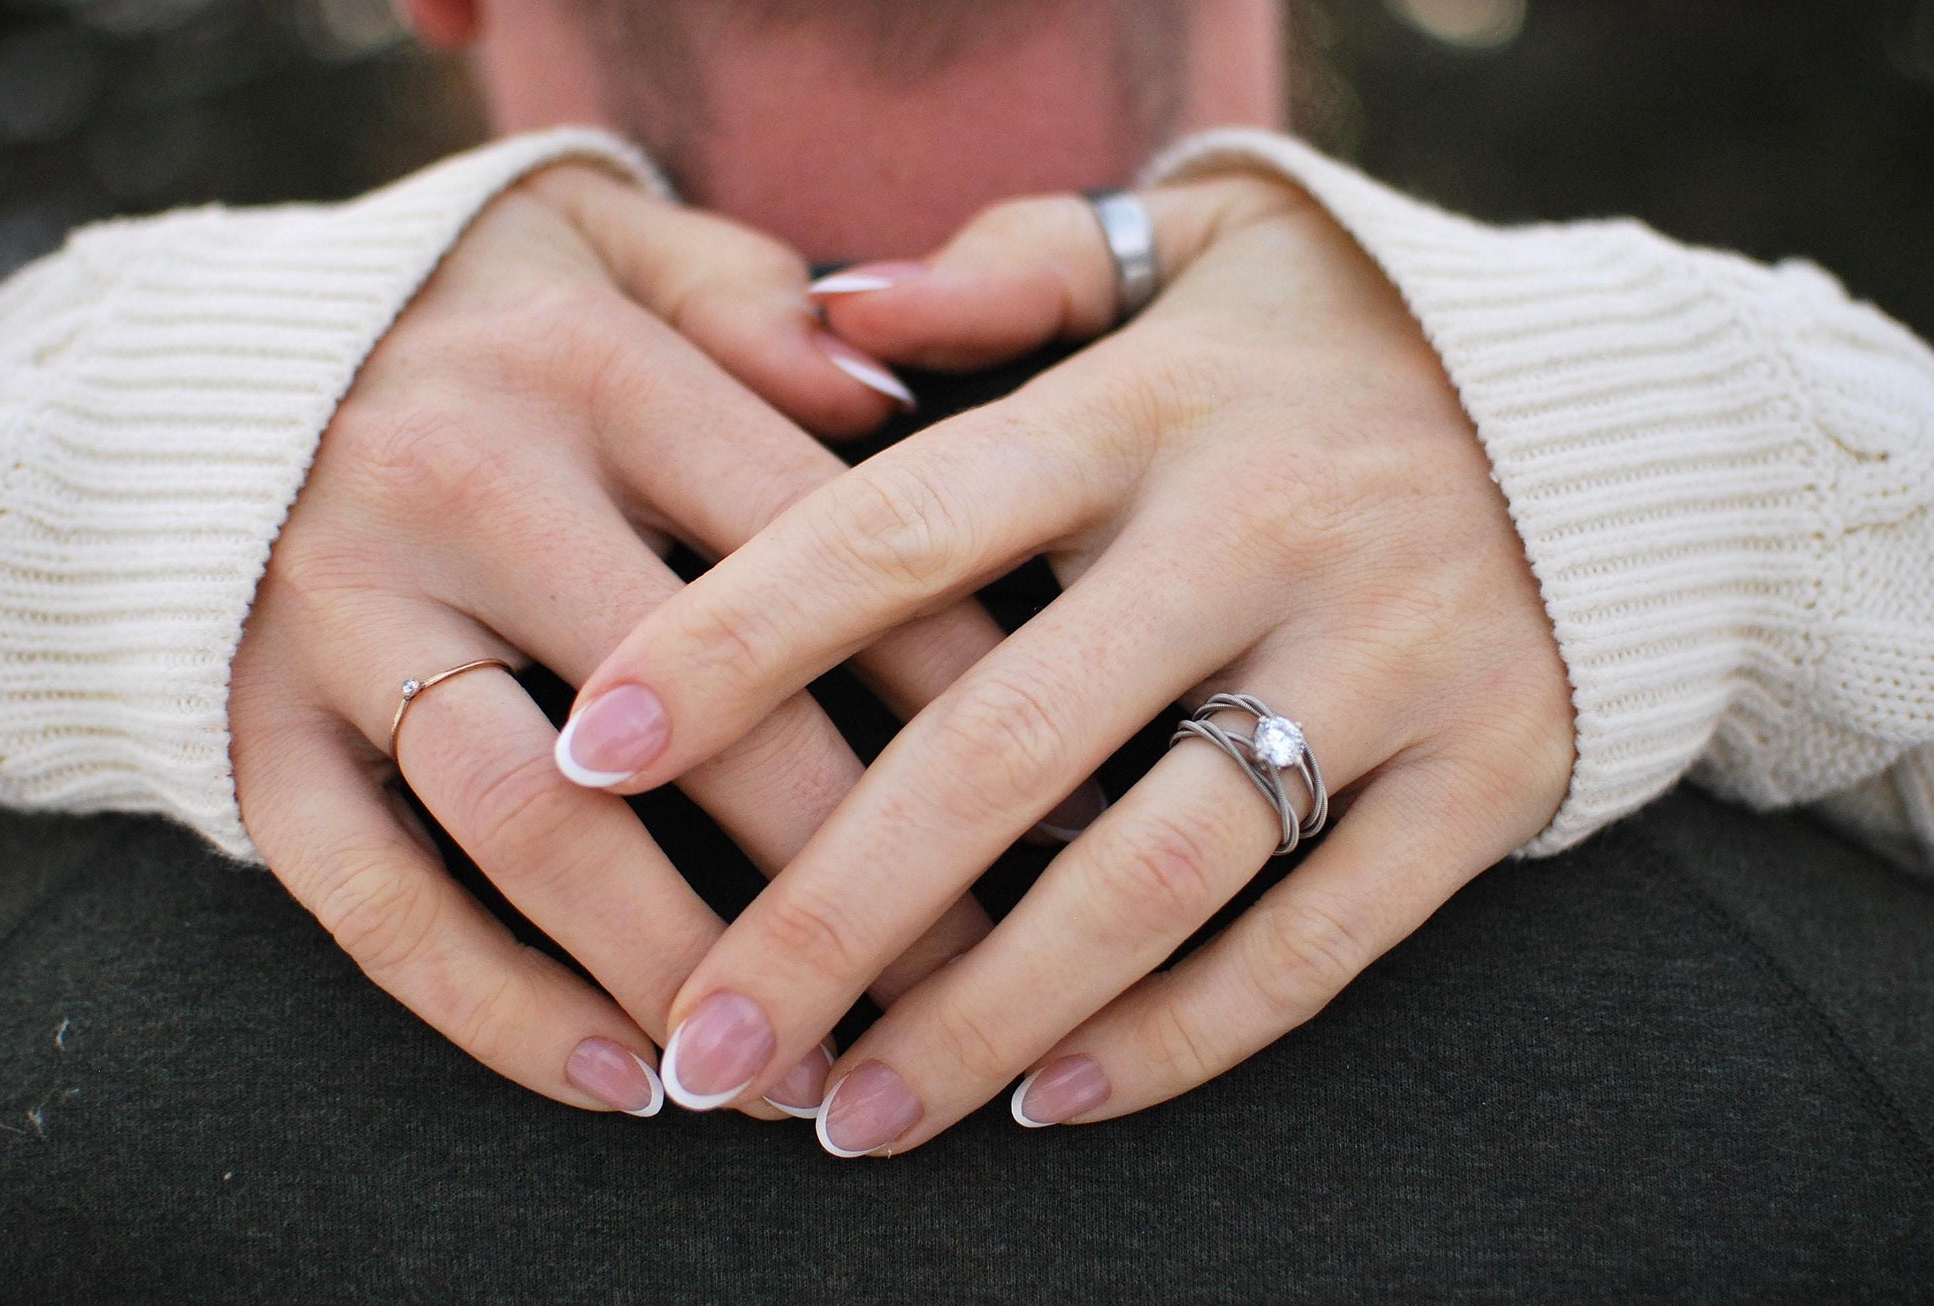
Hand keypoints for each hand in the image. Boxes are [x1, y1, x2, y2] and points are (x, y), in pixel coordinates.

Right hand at [228, 162, 1022, 1118]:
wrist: (203, 363)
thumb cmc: (471, 321)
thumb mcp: (611, 246)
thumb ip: (754, 302)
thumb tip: (896, 393)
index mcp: (587, 366)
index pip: (823, 547)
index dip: (961, 688)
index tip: (1063, 801)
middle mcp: (460, 481)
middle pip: (706, 710)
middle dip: (856, 871)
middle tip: (962, 976)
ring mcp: (342, 612)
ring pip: (537, 823)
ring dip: (685, 967)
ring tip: (799, 1072)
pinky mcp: (252, 724)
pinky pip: (373, 895)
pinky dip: (497, 1004)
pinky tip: (622, 1078)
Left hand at [561, 174, 1574, 1150]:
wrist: (1623, 414)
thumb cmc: (1340, 340)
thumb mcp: (1193, 248)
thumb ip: (1011, 270)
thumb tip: (821, 316)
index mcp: (1149, 405)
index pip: (897, 530)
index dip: (731, 643)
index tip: (588, 757)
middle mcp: (1259, 532)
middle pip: (998, 749)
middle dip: (826, 913)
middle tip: (705, 1045)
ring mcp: (1387, 661)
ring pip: (1149, 876)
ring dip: (983, 1017)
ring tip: (850, 1122)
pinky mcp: (1486, 775)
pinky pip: (1318, 941)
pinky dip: (1179, 1039)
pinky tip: (1050, 1102)